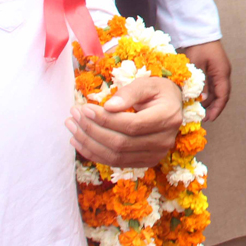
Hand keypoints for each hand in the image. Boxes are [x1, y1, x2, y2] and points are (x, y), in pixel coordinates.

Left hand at [67, 76, 183, 167]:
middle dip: (92, 131)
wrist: (173, 107)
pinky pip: (116, 162)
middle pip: (121, 143)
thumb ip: (129, 92)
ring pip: (116, 156)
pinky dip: (94, 154)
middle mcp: (165, 140)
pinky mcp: (146, 162)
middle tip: (73, 116)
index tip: (84, 108)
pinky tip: (79, 141)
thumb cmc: (158, 91)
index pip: (132, 124)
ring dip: (89, 144)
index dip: (105, 119)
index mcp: (168, 117)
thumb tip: (108, 106)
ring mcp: (156, 154)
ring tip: (72, 128)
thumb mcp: (147, 83)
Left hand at [180, 39, 231, 120]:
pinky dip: (207, 94)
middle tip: (203, 118)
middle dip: (214, 107)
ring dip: (210, 101)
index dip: (217, 108)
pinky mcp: (214, 70)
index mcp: (222, 73)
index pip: (223, 95)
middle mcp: (224, 74)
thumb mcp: (198, 66)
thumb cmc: (198, 47)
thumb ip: (201, 83)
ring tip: (199, 110)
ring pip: (217, 91)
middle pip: (222, 95)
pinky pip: (213, 86)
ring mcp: (220, 72)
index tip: (209, 118)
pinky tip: (199, 98)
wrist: (200, 33)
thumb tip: (203, 99)